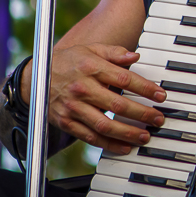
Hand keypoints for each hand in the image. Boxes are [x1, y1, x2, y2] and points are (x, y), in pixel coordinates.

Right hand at [21, 44, 166, 153]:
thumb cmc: (68, 61)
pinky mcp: (67, 122)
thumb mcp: (90, 49)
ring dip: (128, 133)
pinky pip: (91, 137)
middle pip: (117, 104)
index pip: (124, 79)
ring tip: (145, 136)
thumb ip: (114, 53)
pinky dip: (109, 144)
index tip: (160, 96)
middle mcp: (82, 88)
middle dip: (142, 113)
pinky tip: (124, 147)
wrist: (35, 78)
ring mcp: (74, 107)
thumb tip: (136, 57)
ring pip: (104, 125)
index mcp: (90, 67)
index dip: (145, 88)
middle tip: (158, 119)